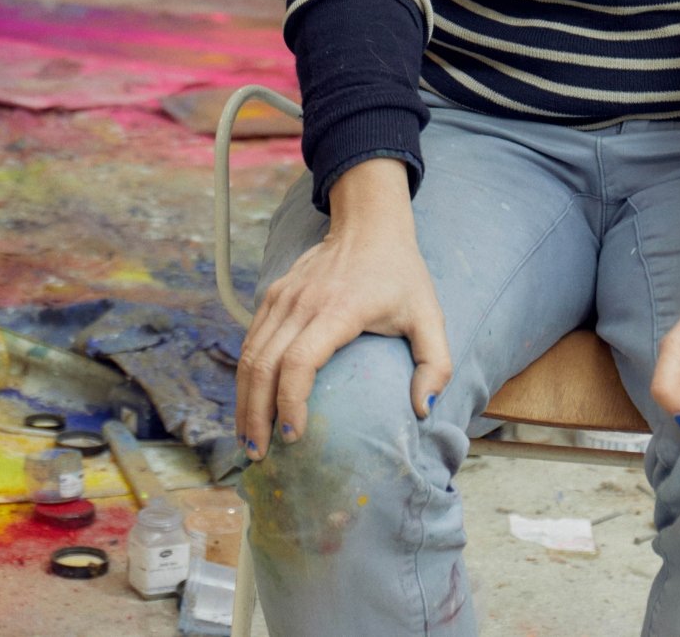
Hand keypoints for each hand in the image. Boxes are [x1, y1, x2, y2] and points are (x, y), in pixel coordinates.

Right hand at [235, 159, 451, 457]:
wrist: (369, 224)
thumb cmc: (401, 276)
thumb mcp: (430, 316)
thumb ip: (435, 364)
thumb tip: (422, 412)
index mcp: (338, 309)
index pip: (299, 361)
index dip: (290, 402)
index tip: (294, 437)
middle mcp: (302, 303)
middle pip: (263, 365)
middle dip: (256, 415)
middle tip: (259, 454)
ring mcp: (282, 297)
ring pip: (249, 355)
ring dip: (244, 400)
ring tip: (249, 439)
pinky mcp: (272, 295)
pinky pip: (251, 341)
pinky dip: (246, 377)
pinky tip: (250, 405)